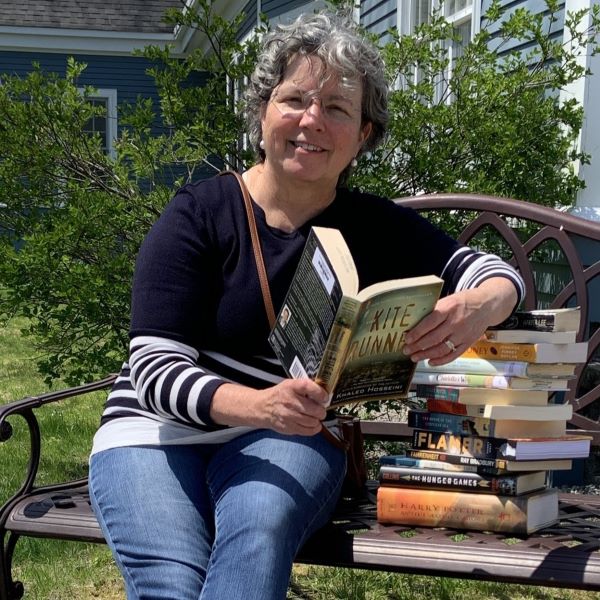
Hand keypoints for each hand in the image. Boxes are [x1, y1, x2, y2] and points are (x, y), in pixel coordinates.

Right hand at [253, 378, 329, 434]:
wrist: (262, 407)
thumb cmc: (279, 395)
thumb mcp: (290, 384)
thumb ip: (305, 387)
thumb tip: (323, 393)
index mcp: (291, 387)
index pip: (309, 387)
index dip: (320, 393)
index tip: (324, 397)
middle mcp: (290, 401)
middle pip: (315, 409)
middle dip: (321, 410)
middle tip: (320, 409)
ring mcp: (289, 416)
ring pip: (313, 421)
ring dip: (317, 420)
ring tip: (315, 416)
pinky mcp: (289, 427)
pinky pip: (308, 431)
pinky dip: (314, 428)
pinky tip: (313, 424)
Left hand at [402, 278, 517, 365]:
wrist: (487, 305)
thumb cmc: (463, 302)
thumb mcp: (448, 300)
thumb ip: (434, 311)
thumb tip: (414, 322)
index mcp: (449, 308)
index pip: (430, 322)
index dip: (417, 332)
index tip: (407, 338)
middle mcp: (456, 322)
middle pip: (434, 338)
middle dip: (418, 346)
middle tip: (406, 350)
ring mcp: (463, 334)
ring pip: (442, 348)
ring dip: (426, 355)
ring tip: (415, 357)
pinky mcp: (468, 343)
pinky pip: (453, 355)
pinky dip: (441, 360)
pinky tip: (430, 362)